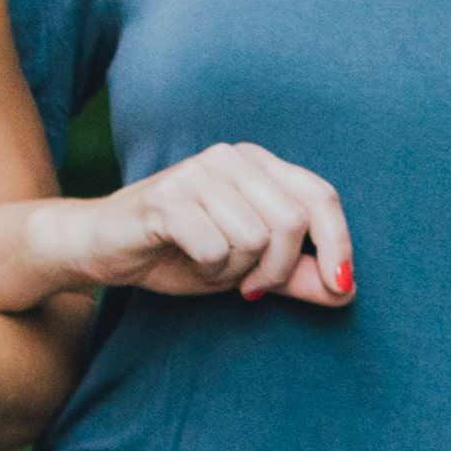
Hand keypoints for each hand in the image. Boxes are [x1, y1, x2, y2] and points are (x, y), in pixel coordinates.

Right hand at [80, 141, 353, 303]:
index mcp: (258, 163)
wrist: (103, 246)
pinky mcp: (167, 199)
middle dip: (279, 270)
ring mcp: (197, 173)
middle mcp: (231, 158)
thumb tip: (346, 292)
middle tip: (252, 289)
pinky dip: (209, 270)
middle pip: (291, 221)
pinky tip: (189, 260)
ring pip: (254, 238)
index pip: (321, 196)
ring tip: (212, 267)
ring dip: (237, 271)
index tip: (341, 287)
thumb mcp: (247, 267)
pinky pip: (215, 247)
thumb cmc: (180, 252)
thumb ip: (295, 275)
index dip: (339, 243)